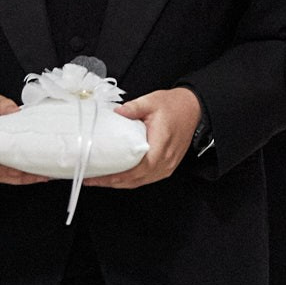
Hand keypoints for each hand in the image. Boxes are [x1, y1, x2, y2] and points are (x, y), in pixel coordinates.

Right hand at [0, 89, 42, 184]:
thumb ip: (2, 105)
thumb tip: (15, 111)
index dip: (9, 164)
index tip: (25, 165)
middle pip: (1, 172)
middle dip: (22, 175)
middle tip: (42, 173)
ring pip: (4, 177)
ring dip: (23, 178)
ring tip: (42, 176)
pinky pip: (4, 175)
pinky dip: (19, 177)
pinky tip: (33, 175)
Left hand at [88, 86, 202, 188]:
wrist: (193, 109)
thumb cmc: (175, 106)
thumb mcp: (152, 101)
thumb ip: (133, 107)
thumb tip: (115, 112)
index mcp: (161, 144)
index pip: (139, 168)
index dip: (118, 176)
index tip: (99, 176)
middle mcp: (166, 159)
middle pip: (137, 179)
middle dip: (112, 182)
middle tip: (92, 180)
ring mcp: (168, 165)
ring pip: (141, 182)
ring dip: (120, 183)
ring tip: (101, 180)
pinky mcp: (168, 166)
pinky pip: (147, 179)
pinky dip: (131, 180)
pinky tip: (118, 177)